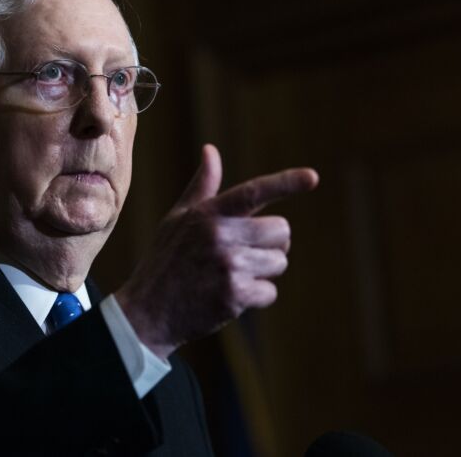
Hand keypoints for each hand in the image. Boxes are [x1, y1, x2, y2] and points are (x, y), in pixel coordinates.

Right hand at [115, 144, 318, 358]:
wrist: (147, 311)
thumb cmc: (165, 260)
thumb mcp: (177, 219)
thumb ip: (202, 186)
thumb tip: (211, 149)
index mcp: (208, 213)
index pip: (253, 191)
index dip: (286, 183)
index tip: (313, 177)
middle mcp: (220, 235)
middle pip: (280, 230)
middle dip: (270, 244)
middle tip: (242, 254)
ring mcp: (228, 265)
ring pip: (279, 262)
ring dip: (263, 271)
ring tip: (230, 276)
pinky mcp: (234, 295)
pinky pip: (270, 292)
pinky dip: (256, 297)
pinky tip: (229, 296)